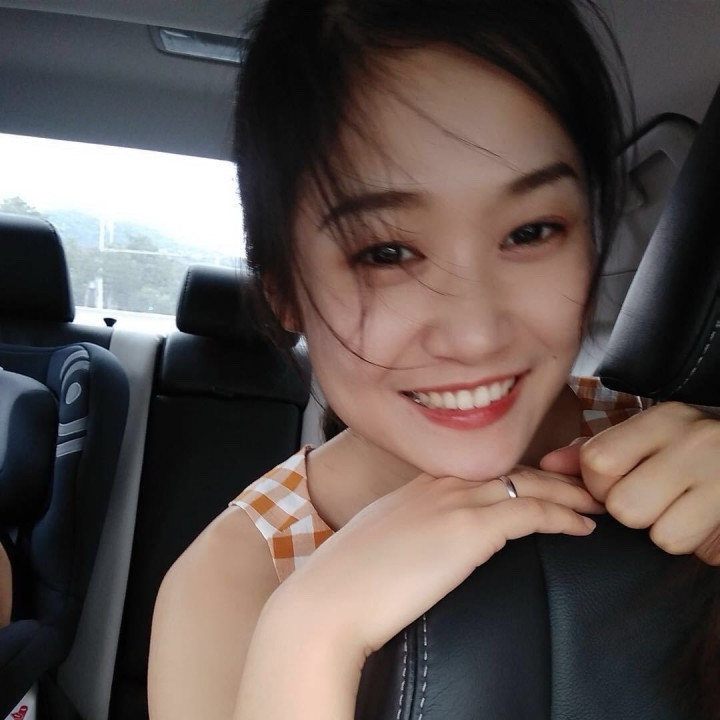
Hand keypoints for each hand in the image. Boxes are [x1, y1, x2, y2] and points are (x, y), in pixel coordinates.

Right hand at [274, 469, 598, 658]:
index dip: (523, 474)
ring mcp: (454, 502)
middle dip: (555, 478)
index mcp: (420, 485)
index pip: (485, 470)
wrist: (330, 601)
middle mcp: (440, 483)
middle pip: (513, 470)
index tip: (548, 484)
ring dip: (569, 494)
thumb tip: (427, 542)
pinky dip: (562, 517)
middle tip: (586, 487)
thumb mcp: (382, 539)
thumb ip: (410, 529)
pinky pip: (530, 514)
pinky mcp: (468, 530)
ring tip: (596, 504)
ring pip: (529, 485)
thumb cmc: (348, 581)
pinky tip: (582, 527)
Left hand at [540, 402, 719, 564]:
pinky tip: (703, 520)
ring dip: (664, 529)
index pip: (596, 462)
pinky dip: (692, 543)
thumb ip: (593, 451)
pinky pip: (688, 546)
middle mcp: (693, 441)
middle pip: (623, 505)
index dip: (599, 485)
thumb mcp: (647, 441)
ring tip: (684, 508)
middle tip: (657, 499)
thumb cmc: (694, 454)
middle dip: (632, 511)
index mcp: (663, 420)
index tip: (620, 483)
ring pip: (656, 532)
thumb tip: (548, 464)